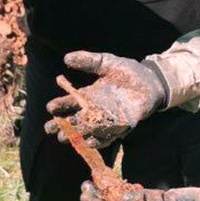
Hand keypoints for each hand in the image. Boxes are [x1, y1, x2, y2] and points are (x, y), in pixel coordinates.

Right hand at [45, 51, 166, 147]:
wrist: (150, 81)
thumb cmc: (127, 71)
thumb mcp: (106, 62)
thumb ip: (88, 60)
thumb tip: (66, 58)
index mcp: (90, 95)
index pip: (70, 102)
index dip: (59, 105)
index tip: (50, 108)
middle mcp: (96, 109)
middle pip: (75, 119)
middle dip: (61, 124)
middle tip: (49, 128)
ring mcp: (108, 118)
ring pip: (88, 129)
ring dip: (76, 134)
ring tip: (64, 137)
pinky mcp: (122, 125)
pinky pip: (108, 136)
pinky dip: (99, 140)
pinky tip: (89, 142)